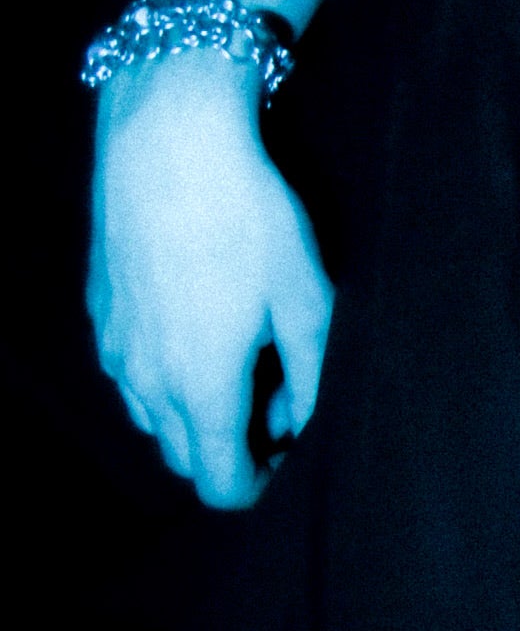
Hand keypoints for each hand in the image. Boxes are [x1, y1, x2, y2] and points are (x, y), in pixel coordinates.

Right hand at [88, 49, 332, 507]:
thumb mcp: (306, 298)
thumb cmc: (248, 218)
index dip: (259, 485)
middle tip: (275, 404)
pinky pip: (133, 374)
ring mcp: (115, 350)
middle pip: (185, 459)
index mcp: (203, 390)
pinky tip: (200, 324)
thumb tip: (299, 422)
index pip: (221, 486)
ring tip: (241, 361)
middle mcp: (148, 384)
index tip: (288, 453)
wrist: (167, 144)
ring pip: (154, 418)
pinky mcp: (101, 314)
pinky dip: (167, 375)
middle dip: (229, 452)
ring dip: (195, 413)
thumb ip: (307, 375)